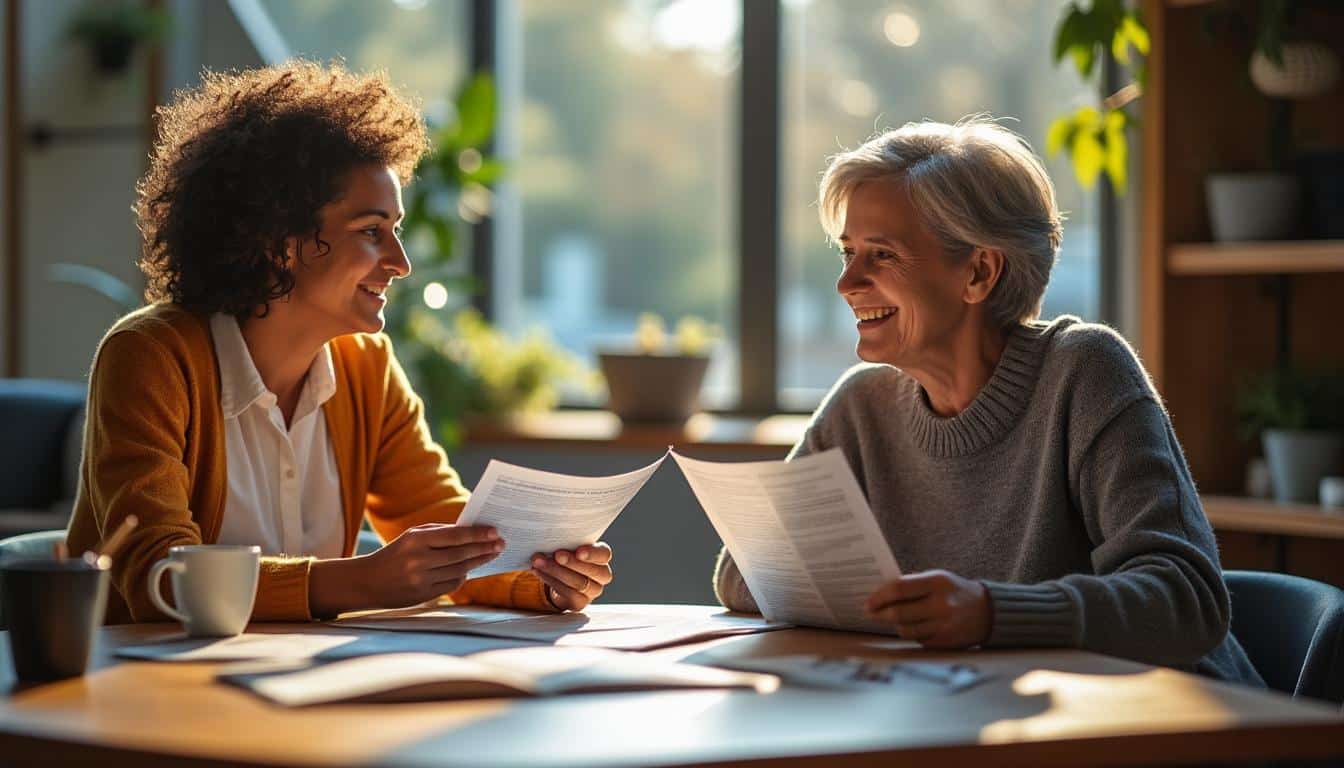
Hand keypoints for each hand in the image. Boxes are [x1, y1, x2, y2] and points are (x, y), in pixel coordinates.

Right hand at [312, 523, 502, 614]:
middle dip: (484, 549)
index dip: (477, 534)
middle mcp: (419, 561)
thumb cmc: (396, 553)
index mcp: (416, 540)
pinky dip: (463, 576)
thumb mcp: (412, 537)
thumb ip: (440, 533)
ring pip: (459, 571)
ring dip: (479, 562)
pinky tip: (471, 569)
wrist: (368, 582)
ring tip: (492, 554)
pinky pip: (451, 585)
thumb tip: (472, 532)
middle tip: (501, 544)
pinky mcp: (423, 596)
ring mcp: (421, 580)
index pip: (455, 536)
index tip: (495, 532)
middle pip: (461, 555)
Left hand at [531, 543, 612, 611]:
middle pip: (592, 570)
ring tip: (539, 562)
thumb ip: (565, 542)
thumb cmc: (567, 556)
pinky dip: (551, 581)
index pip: (604, 554)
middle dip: (572, 562)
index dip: (592, 553)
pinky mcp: (580, 602)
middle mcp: (601, 575)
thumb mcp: (568, 547)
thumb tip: (546, 538)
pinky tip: (539, 572)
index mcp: (601, 557)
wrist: (561, 579)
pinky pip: (568, 594)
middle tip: (556, 555)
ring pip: (579, 583)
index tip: (579, 551)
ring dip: (556, 571)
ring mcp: (592, 591)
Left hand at [865, 569, 991, 648]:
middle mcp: (941, 605)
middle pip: (899, 614)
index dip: (879, 597)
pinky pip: (917, 640)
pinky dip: (911, 633)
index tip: (868, 602)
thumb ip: (912, 584)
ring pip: (905, 630)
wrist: (987, 611)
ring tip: (891, 619)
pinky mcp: (945, 642)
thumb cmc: (953, 591)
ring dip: (894, 625)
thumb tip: (879, 595)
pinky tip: (911, 626)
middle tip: (870, 613)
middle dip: (880, 614)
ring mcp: (944, 626)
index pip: (899, 589)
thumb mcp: (937, 578)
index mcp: (937, 582)